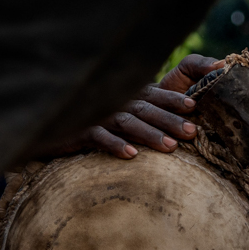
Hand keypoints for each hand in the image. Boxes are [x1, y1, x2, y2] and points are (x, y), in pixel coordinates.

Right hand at [79, 53, 221, 158]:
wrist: (55, 132)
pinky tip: (131, 155)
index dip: (172, 98)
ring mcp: (96, 116)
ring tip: (171, 147)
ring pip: (126, 122)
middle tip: (192, 132)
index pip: (153, 94)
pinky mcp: (79, 131)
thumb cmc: (96, 125)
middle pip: (145, 108)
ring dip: (149, 134)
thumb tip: (184, 122)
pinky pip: (99, 137)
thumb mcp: (124, 114)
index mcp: (126, 96)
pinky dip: (115, 144)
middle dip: (169, 119)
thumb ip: (150, 113)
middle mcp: (113, 102)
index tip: (193, 105)